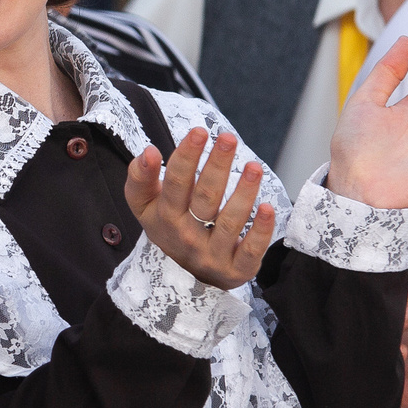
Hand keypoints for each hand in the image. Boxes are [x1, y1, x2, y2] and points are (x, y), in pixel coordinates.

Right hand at [124, 125, 273, 290]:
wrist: (186, 275)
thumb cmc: (170, 228)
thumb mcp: (145, 206)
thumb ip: (140, 178)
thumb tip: (148, 151)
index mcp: (166, 216)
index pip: (176, 183)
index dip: (186, 157)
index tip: (199, 132)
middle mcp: (188, 236)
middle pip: (205, 197)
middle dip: (217, 165)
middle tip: (229, 138)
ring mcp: (213, 254)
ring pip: (230, 222)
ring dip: (244, 193)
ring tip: (254, 167)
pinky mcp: (237, 269)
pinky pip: (250, 251)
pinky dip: (261, 231)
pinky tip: (267, 207)